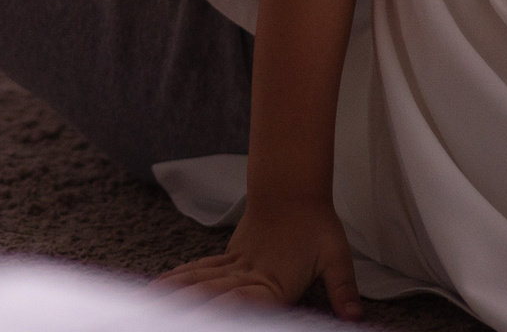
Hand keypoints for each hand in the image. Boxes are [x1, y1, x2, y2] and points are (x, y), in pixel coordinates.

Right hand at [153, 195, 362, 320]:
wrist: (293, 187)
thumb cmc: (315, 224)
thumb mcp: (337, 257)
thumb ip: (343, 290)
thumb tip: (356, 317)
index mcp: (272, 280)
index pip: (242, 302)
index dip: (223, 313)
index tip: (204, 322)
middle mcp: (247, 273)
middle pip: (211, 295)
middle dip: (189, 309)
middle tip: (162, 316)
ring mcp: (234, 263)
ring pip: (199, 280)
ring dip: (175, 293)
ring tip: (150, 304)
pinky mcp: (228, 256)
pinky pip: (198, 269)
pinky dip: (178, 278)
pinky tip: (161, 285)